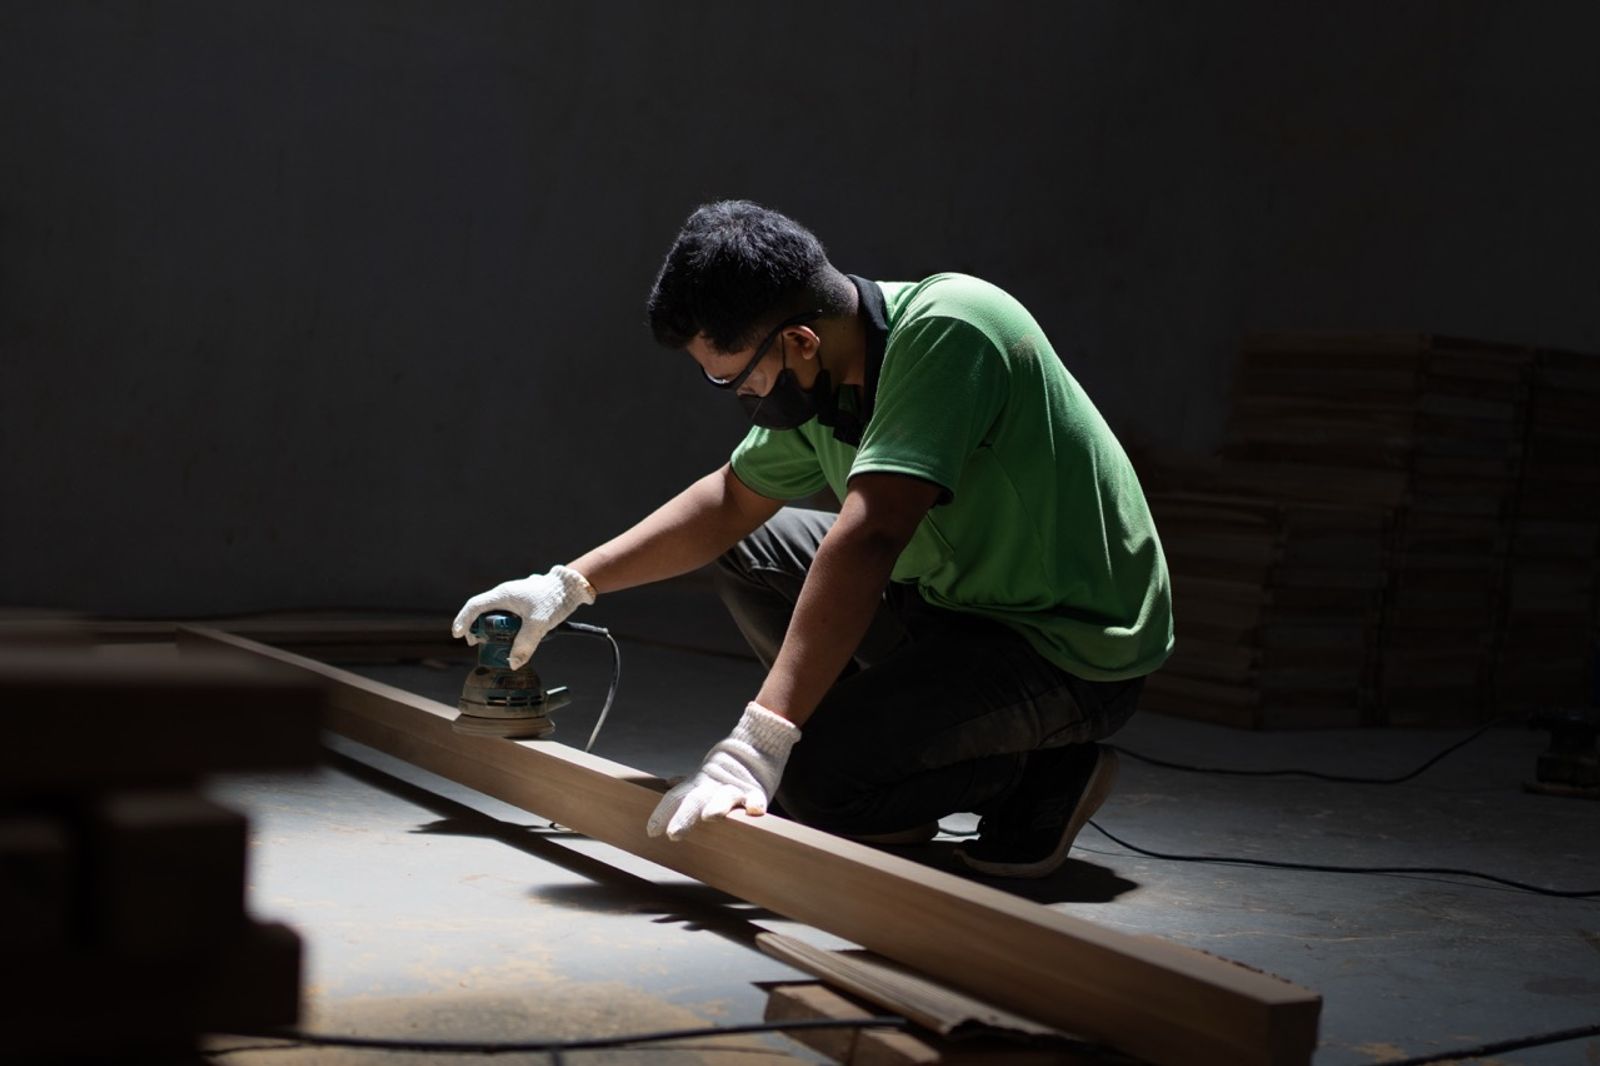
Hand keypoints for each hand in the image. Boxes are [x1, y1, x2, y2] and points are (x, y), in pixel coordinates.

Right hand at [450, 564, 595, 668]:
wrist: (570, 586)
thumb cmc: (553, 599)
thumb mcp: (539, 624)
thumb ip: (525, 644)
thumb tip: (513, 664)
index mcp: (503, 595)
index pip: (474, 606)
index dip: (463, 620)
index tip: (457, 634)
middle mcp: (504, 594)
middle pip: (481, 611)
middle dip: (476, 628)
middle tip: (476, 644)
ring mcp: (513, 597)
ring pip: (494, 613)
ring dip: (491, 628)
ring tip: (492, 643)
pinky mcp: (522, 602)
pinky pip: (506, 614)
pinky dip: (503, 626)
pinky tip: (510, 636)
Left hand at [647, 702, 800, 840]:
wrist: (758, 743)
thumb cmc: (729, 766)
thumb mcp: (705, 774)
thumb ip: (688, 783)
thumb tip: (669, 783)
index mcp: (700, 784)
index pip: (676, 798)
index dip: (663, 813)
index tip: (651, 832)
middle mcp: (714, 786)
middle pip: (696, 800)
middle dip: (684, 816)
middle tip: (673, 834)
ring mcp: (736, 787)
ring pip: (725, 796)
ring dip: (717, 806)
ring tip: (709, 816)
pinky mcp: (757, 789)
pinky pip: (756, 797)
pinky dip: (755, 803)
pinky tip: (754, 811)